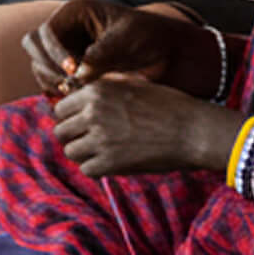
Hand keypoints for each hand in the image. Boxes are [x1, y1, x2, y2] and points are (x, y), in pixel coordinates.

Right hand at [22, 0, 214, 98]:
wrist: (165, 53)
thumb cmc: (149, 37)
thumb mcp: (127, 40)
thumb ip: (102, 54)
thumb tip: (78, 74)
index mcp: (75, 13)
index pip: (47, 31)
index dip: (55, 52)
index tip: (74, 70)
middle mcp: (65, 29)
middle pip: (34, 45)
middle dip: (46, 65)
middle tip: (68, 85)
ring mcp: (65, 49)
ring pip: (40, 64)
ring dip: (51, 80)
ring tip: (73, 94)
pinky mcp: (70, 68)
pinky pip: (52, 79)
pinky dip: (58, 90)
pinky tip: (74, 99)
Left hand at [50, 74, 225, 178]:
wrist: (192, 130)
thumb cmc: (167, 105)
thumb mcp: (131, 84)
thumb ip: (103, 87)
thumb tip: (79, 91)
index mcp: (96, 91)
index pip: (60, 108)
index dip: (71, 118)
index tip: (82, 125)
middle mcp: (93, 112)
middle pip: (61, 131)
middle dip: (73, 137)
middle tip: (89, 142)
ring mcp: (101, 138)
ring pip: (70, 151)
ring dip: (83, 154)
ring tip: (99, 154)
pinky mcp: (112, 162)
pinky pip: (87, 170)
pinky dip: (96, 169)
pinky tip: (109, 165)